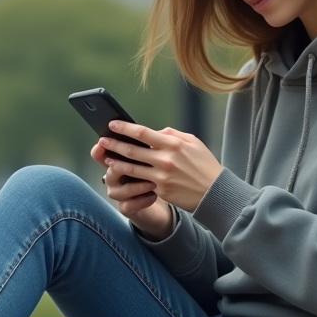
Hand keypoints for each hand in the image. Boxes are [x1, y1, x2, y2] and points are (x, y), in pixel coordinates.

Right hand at [88, 143, 173, 238]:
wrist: (159, 197)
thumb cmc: (154, 173)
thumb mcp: (153, 157)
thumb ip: (150, 146)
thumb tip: (156, 132)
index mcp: (117, 161)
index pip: (102, 154)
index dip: (99, 150)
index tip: (101, 143)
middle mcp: (114, 178)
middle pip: (110, 170)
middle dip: (121, 165)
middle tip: (137, 162)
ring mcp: (118, 194)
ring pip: (120, 190)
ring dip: (137, 185)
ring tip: (153, 182)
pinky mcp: (126, 208)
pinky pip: (129, 205)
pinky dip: (142, 200)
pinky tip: (154, 195)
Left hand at [98, 122, 222, 212]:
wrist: (215, 192)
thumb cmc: (205, 165)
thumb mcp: (193, 142)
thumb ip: (173, 134)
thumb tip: (156, 131)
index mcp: (173, 144)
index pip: (143, 133)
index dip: (125, 128)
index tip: (113, 124)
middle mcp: (165, 159)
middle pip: (132, 150)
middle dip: (114, 144)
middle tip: (102, 140)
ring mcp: (162, 176)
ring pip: (132, 168)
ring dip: (116, 162)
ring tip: (107, 158)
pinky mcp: (161, 190)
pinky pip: (141, 182)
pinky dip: (129, 178)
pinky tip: (121, 174)